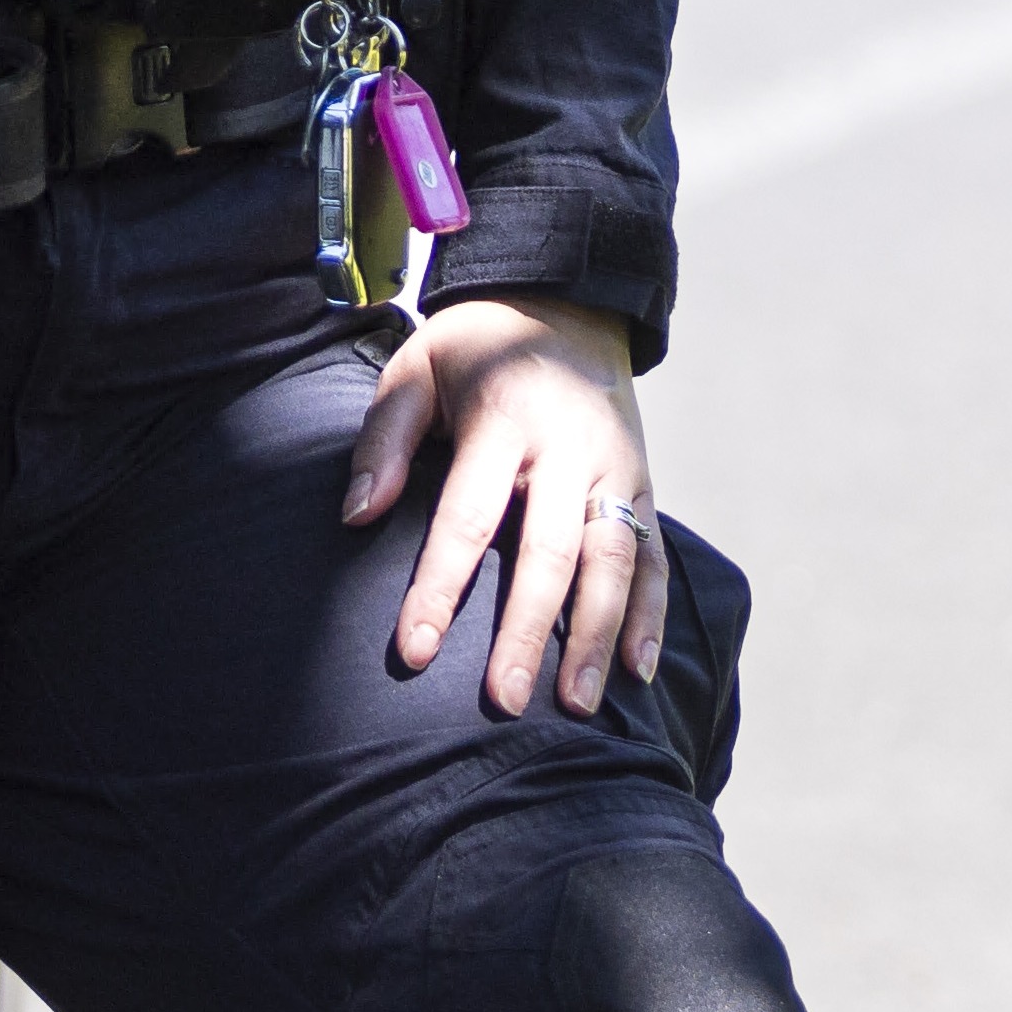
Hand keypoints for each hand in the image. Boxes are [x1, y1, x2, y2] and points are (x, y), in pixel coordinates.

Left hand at [350, 293, 668, 723]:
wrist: (566, 304)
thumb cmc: (472, 350)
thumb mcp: (413, 370)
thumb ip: (383, 442)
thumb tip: (357, 516)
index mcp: (505, 418)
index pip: (468, 516)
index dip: (441, 587)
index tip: (415, 651)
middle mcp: (569, 448)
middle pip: (550, 553)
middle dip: (528, 634)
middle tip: (503, 704)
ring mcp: (615, 468)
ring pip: (614, 563)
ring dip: (598, 637)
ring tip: (579, 706)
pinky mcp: (644, 484)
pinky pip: (654, 556)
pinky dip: (651, 615)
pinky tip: (638, 670)